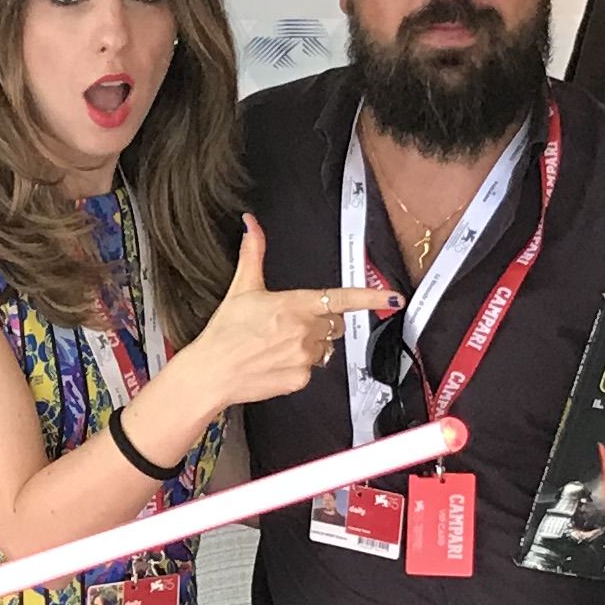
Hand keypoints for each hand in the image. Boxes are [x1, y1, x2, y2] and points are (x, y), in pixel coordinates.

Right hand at [184, 220, 396, 415]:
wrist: (211, 372)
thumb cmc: (225, 332)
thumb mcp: (241, 288)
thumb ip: (253, 253)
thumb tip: (250, 224)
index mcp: (295, 304)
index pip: (342, 298)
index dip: (371, 298)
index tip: (393, 297)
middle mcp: (305, 331)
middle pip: (335, 325)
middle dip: (322, 323)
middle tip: (292, 324)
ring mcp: (305, 357)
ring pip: (324, 348)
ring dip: (310, 345)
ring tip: (278, 345)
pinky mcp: (300, 379)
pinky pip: (311, 370)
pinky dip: (298, 366)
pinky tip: (275, 362)